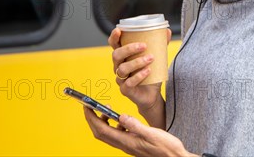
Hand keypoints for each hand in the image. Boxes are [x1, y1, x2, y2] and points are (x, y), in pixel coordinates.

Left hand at [83, 107, 197, 156]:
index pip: (102, 130)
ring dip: (103, 122)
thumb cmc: (166, 148)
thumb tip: (121, 117)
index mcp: (127, 142)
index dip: (92, 118)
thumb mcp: (152, 134)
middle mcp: (125, 145)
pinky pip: (117, 134)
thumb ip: (135, 125)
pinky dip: (114, 125)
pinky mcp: (133, 144)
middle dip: (93, 119)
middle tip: (90, 106)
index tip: (87, 106)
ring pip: (108, 134)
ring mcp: (128, 145)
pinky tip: (121, 119)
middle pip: (101, 133)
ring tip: (106, 110)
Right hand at [109, 28, 171, 114]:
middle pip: (116, 55)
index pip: (114, 45)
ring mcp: (121, 79)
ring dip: (137, 62)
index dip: (114, 37)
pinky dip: (139, 76)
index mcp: (124, 57)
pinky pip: (128, 83)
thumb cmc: (151, 74)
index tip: (119, 30)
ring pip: (122, 69)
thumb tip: (167, 31)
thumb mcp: (157, 57)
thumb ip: (160, 44)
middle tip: (144, 46)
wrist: (153, 94)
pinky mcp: (125, 90)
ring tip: (151, 59)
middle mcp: (119, 66)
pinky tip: (148, 71)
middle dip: (129, 49)